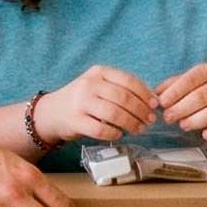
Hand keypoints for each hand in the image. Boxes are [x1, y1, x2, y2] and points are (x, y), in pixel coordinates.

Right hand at [36, 65, 156, 145]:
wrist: (52, 112)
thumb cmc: (83, 99)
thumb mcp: (98, 85)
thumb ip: (121, 89)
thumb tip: (151, 101)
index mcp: (99, 72)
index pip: (128, 80)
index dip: (145, 94)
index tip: (154, 105)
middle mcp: (89, 84)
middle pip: (123, 98)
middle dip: (141, 111)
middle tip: (149, 120)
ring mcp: (80, 103)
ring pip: (114, 114)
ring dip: (131, 123)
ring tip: (138, 129)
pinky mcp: (75, 121)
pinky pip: (101, 130)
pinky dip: (114, 134)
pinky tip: (119, 134)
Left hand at [154, 64, 206, 143]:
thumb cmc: (201, 95)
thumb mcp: (186, 85)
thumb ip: (170, 86)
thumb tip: (155, 94)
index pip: (190, 79)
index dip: (174, 92)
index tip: (162, 103)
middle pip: (199, 97)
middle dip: (180, 109)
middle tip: (168, 118)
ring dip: (193, 121)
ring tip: (183, 125)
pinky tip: (204, 135)